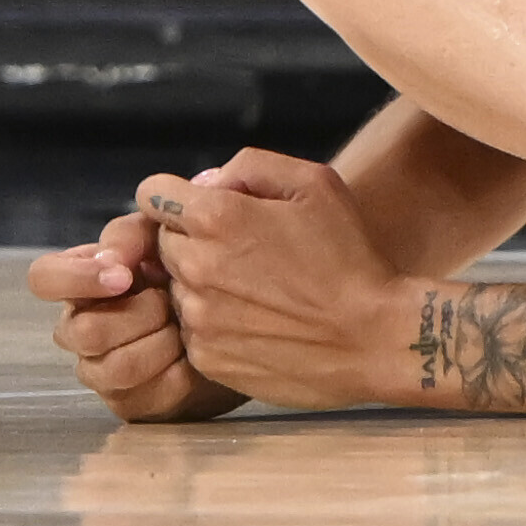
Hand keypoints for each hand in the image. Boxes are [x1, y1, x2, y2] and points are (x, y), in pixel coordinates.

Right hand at [28, 207, 249, 422]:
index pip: (43, 278)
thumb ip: (130, 235)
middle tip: (170, 300)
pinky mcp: (130, 403)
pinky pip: (150, 391)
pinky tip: (192, 352)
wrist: (230, 320)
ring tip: (183, 326)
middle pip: (84, 331)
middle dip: (139, 313)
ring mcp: (99, 370)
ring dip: (160, 342)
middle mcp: (78, 329)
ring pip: (115, 366)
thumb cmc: (183, 270)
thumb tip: (109, 259)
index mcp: (78, 282)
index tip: (124, 276)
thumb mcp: (160, 237)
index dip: (77, 278)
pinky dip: (181, 369)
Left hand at [143, 153, 436, 410]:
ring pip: (176, 287)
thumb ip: (249, 167)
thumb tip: (206, 183)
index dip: (177, 197)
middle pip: (164, 242)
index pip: (151, 194)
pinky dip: (214, 324)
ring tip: (257, 291)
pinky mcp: (206, 358)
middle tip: (244, 252)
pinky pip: (191, 330)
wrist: (374, 339)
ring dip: (202, 284)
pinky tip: (257, 323)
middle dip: (192, 239)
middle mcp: (195, 266)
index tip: (205, 209)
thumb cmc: (349, 256)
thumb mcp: (314, 184)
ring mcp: (198, 317)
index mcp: (216, 217)